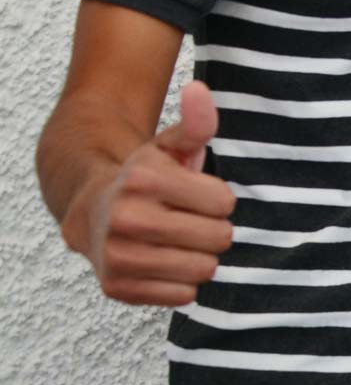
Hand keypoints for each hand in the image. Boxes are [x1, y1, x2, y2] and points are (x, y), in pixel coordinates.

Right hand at [60, 81, 235, 305]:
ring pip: (204, 269)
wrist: (90, 211)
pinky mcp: (117, 287)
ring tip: (179, 242)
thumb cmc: (145, 179)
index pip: (225, 203)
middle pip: (219, 238)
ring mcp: (119, 255)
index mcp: (145, 179)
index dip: (218, 199)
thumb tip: (200, 89)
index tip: (196, 195)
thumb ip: (196, 122)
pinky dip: (182, 282)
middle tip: (190, 220)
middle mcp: (127, 218)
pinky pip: (183, 295)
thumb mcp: (170, 146)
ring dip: (200, 257)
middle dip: (213, 229)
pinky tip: (164, 262)